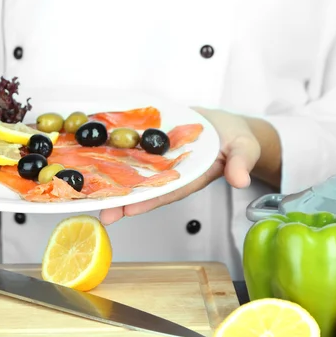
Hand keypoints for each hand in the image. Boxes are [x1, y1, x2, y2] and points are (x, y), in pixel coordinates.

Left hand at [99, 107, 261, 224]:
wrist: (227, 125)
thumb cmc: (237, 140)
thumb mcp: (245, 148)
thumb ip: (240, 163)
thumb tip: (240, 180)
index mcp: (191, 177)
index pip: (168, 192)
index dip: (149, 201)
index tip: (130, 210)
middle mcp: (171, 172)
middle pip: (145, 188)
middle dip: (123, 200)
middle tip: (101, 212)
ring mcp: (161, 159)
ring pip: (135, 170)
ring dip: (114, 179)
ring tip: (90, 193)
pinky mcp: (154, 145)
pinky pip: (135, 148)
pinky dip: (117, 151)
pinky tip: (95, 155)